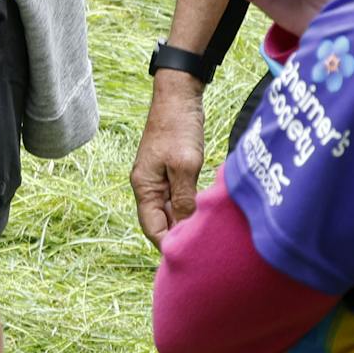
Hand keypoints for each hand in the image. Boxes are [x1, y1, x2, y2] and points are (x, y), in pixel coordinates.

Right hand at [131, 73, 206, 243]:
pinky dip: (193, 206)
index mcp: (144, 187)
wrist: (179, 94)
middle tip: (206, 249)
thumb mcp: (184, 165)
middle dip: (180, 236)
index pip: (153, 229)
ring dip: (188, 221)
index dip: (170, 245)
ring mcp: (161, 178)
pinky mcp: (173, 170)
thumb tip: (186, 229)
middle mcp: (148, 186)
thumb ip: (184, 199)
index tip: (192, 258)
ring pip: (173, 211)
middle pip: (162, 222)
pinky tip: (208, 212)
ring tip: (209, 234)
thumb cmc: (178, 126)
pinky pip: (181, 197)